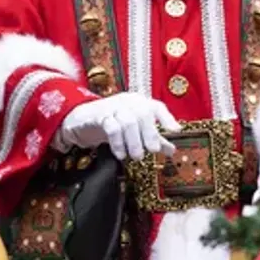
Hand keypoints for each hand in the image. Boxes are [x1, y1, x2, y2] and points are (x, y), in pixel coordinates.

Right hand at [58, 92, 181, 161]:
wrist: (83, 119)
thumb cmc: (114, 122)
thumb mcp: (135, 130)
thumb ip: (153, 138)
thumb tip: (172, 150)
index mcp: (139, 102)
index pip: (156, 106)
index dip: (167, 118)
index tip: (175, 131)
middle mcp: (128, 102)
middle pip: (143, 114)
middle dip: (150, 133)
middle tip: (152, 151)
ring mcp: (112, 107)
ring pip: (128, 121)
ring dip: (134, 142)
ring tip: (136, 157)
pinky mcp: (99, 116)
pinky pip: (111, 127)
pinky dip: (118, 143)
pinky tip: (120, 154)